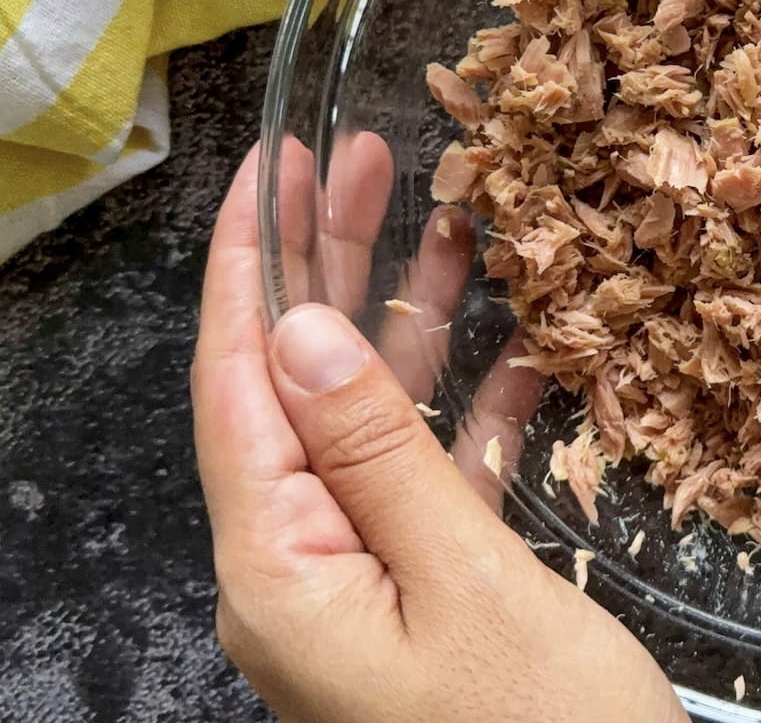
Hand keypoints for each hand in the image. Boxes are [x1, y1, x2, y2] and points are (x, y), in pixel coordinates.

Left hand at [192, 141, 686, 722]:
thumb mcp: (469, 582)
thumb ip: (380, 449)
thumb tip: (297, 331)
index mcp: (280, 571)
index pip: (236, 385)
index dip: (251, 265)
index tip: (270, 166)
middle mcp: (301, 573)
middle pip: (300, 387)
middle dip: (332, 269)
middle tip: (371, 158)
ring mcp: (363, 588)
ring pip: (374, 424)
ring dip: (415, 328)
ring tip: (459, 221)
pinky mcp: (427, 603)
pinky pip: (432, 483)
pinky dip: (475, 415)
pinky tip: (523, 356)